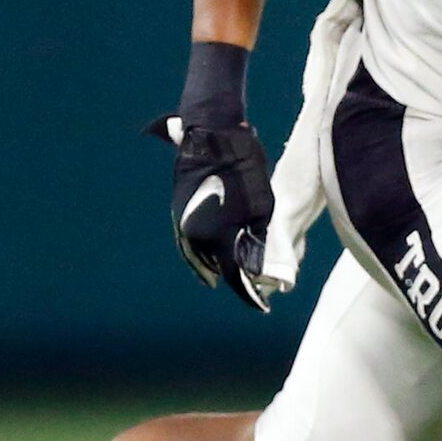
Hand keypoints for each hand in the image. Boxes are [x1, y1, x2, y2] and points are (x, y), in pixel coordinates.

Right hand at [156, 114, 272, 311]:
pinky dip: (201, 251)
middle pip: (215, 267)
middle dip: (232, 277)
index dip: (249, 294)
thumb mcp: (262, 209)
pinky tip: (210, 253)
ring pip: (198, 255)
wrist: (213, 134)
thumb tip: (255, 263)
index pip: (234, 276)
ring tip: (226, 275)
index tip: (262, 306)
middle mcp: (194, 235)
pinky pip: (190, 240)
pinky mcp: (179, 209)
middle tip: (250, 288)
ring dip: (213, 265)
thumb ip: (257, 240)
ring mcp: (183, 222)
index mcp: (217, 237)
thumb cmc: (245, 169)